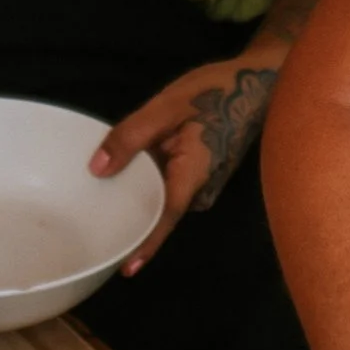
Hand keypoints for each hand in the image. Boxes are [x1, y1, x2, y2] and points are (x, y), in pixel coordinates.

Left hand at [90, 47, 284, 269]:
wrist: (257, 81)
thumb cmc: (215, 91)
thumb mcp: (166, 107)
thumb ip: (131, 136)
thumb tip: (97, 170)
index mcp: (193, 175)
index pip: (164, 218)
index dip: (145, 244)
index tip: (125, 269)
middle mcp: (201, 188)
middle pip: (160, 210)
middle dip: (131, 218)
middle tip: (93, 223)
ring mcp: (203, 181)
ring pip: (163, 196)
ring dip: (138, 195)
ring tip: (100, 195)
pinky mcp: (202, 172)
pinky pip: (170, 183)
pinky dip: (150, 180)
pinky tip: (127, 171)